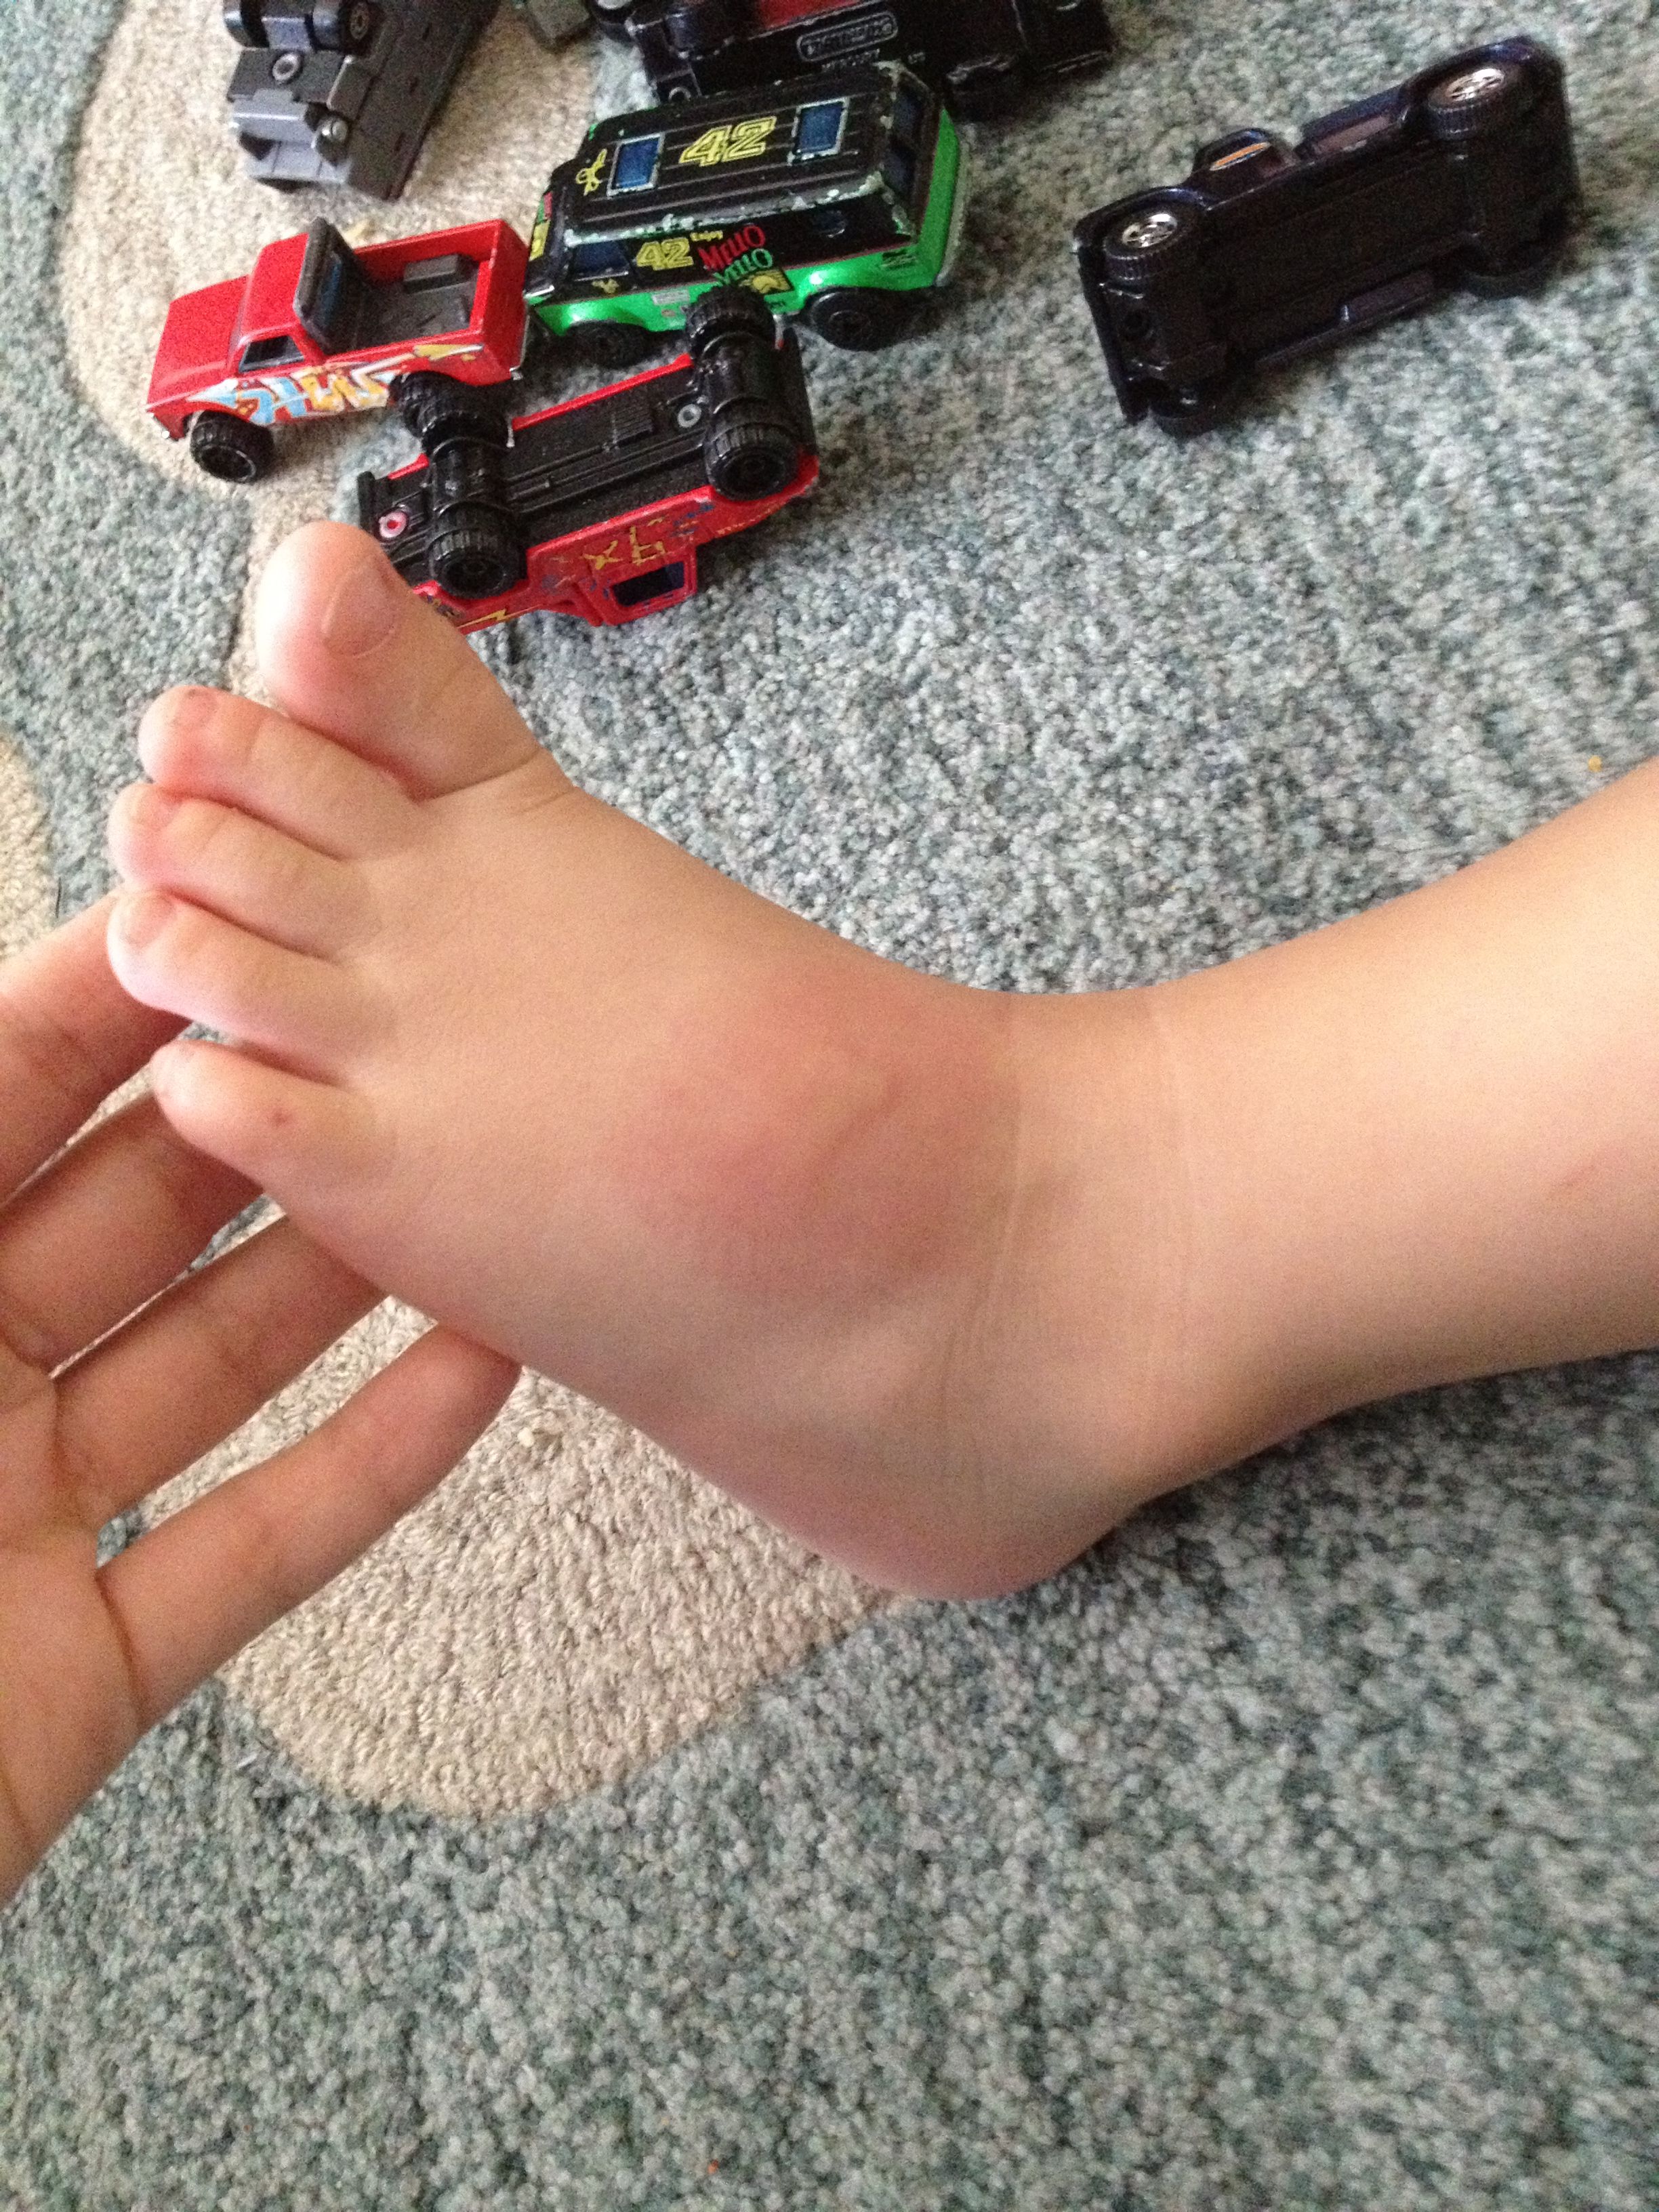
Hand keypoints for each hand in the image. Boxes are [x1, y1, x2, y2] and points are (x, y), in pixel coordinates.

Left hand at [0, 901, 517, 1903]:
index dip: (109, 1006)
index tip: (233, 927)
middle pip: (120, 1220)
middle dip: (254, 1127)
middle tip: (385, 1040)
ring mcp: (9, 1532)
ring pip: (205, 1372)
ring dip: (339, 1283)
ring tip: (460, 1185)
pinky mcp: (83, 1675)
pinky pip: (249, 1552)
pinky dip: (368, 1469)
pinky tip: (474, 1375)